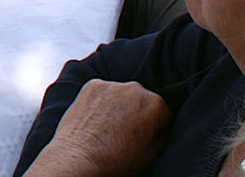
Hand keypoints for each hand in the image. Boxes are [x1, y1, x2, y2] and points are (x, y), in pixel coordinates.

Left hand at [26, 80, 170, 176]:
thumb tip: (161, 127)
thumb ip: (161, 134)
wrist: (80, 157)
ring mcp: (112, 85)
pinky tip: (97, 119)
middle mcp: (135, 88)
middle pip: (142, 101)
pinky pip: (103, 92)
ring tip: (109, 127)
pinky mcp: (92, 84)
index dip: (156, 128)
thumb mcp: (151, 154)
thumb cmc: (117, 160)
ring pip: (122, 95)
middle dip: (138, 113)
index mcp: (155, 104)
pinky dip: (102, 102)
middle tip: (126, 133)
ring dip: (119, 106)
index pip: (164, 114)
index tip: (145, 138)